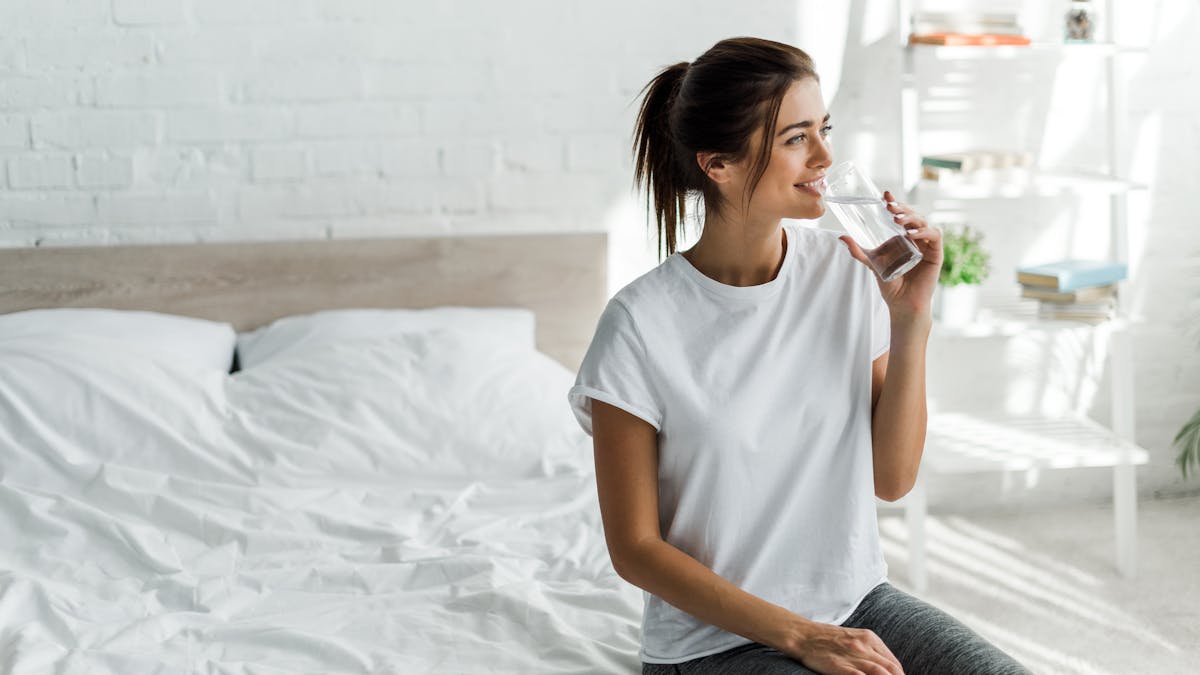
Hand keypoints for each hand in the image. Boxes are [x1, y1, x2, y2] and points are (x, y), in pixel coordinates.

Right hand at [782, 622, 904, 674]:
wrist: (802, 635)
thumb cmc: (827, 638)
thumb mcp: (853, 637)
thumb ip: (870, 650)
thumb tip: (885, 667)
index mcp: (869, 638)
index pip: (893, 663)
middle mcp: (864, 646)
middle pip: (891, 669)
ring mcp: (852, 655)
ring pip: (880, 673)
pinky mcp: (840, 665)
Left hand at [839, 190, 941, 319]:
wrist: (902, 303)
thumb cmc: (890, 284)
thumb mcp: (872, 264)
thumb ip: (858, 251)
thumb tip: (841, 236)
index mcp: (903, 236)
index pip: (901, 214)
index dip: (895, 202)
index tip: (885, 195)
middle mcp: (916, 237)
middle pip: (912, 215)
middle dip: (902, 208)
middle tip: (889, 206)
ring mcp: (927, 244)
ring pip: (923, 222)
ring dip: (911, 218)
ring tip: (897, 219)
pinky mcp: (936, 253)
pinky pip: (934, 236)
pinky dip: (924, 232)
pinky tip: (911, 234)